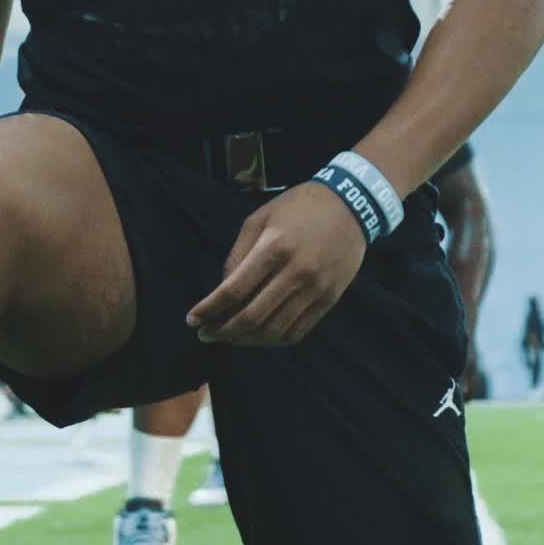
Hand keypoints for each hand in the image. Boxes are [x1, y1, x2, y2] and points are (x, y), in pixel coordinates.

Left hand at [187, 182, 367, 347]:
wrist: (351, 204)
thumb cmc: (299, 207)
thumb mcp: (260, 218)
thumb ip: (238, 254)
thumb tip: (223, 290)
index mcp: (273, 248)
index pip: (234, 291)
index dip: (209, 310)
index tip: (192, 320)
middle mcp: (295, 273)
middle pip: (252, 317)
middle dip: (222, 331)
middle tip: (206, 335)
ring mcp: (314, 290)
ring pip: (274, 330)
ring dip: (246, 340)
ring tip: (229, 338)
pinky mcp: (328, 300)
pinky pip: (297, 332)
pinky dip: (273, 340)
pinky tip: (258, 336)